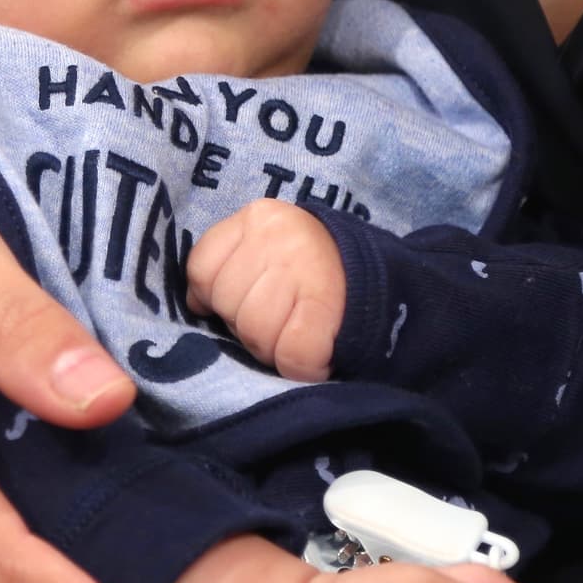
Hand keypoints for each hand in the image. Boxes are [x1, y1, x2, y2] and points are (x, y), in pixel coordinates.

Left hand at [186, 198, 345, 380]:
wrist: (386, 280)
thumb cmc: (312, 270)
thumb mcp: (265, 248)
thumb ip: (227, 266)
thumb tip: (197, 303)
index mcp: (257, 217)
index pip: (202, 269)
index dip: (215, 297)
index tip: (245, 300)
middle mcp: (278, 235)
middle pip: (227, 303)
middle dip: (246, 325)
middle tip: (280, 320)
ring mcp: (304, 267)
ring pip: (254, 332)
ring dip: (273, 348)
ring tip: (296, 333)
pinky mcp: (327, 305)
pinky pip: (291, 353)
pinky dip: (299, 366)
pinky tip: (311, 355)